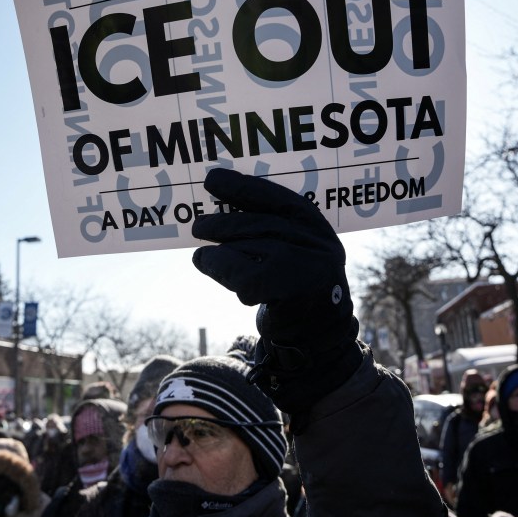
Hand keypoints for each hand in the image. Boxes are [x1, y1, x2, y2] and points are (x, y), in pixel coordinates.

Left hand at [192, 168, 360, 418]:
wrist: (315, 337)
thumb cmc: (292, 289)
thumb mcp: (286, 252)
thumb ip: (262, 232)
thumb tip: (213, 214)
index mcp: (316, 226)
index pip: (277, 197)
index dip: (243, 187)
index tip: (212, 179)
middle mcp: (319, 244)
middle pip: (264, 224)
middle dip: (226, 223)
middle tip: (198, 226)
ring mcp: (312, 270)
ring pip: (256, 250)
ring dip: (220, 250)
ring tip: (200, 255)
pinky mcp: (296, 297)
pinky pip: (249, 278)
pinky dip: (223, 270)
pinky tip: (209, 266)